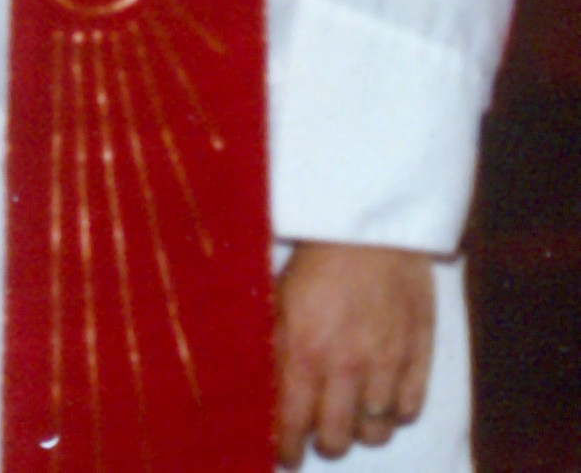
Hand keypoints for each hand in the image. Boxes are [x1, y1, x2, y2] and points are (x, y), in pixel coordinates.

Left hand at [274, 240, 433, 464]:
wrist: (370, 232)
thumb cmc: (314, 262)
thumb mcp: (276, 301)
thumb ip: (273, 348)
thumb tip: (262, 389)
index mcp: (304, 352)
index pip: (293, 422)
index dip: (288, 447)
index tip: (285, 456)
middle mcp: (347, 367)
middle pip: (338, 437)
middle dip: (325, 443)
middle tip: (320, 437)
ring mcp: (388, 365)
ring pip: (376, 430)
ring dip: (361, 430)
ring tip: (352, 417)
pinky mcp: (420, 357)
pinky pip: (409, 409)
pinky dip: (395, 413)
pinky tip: (383, 401)